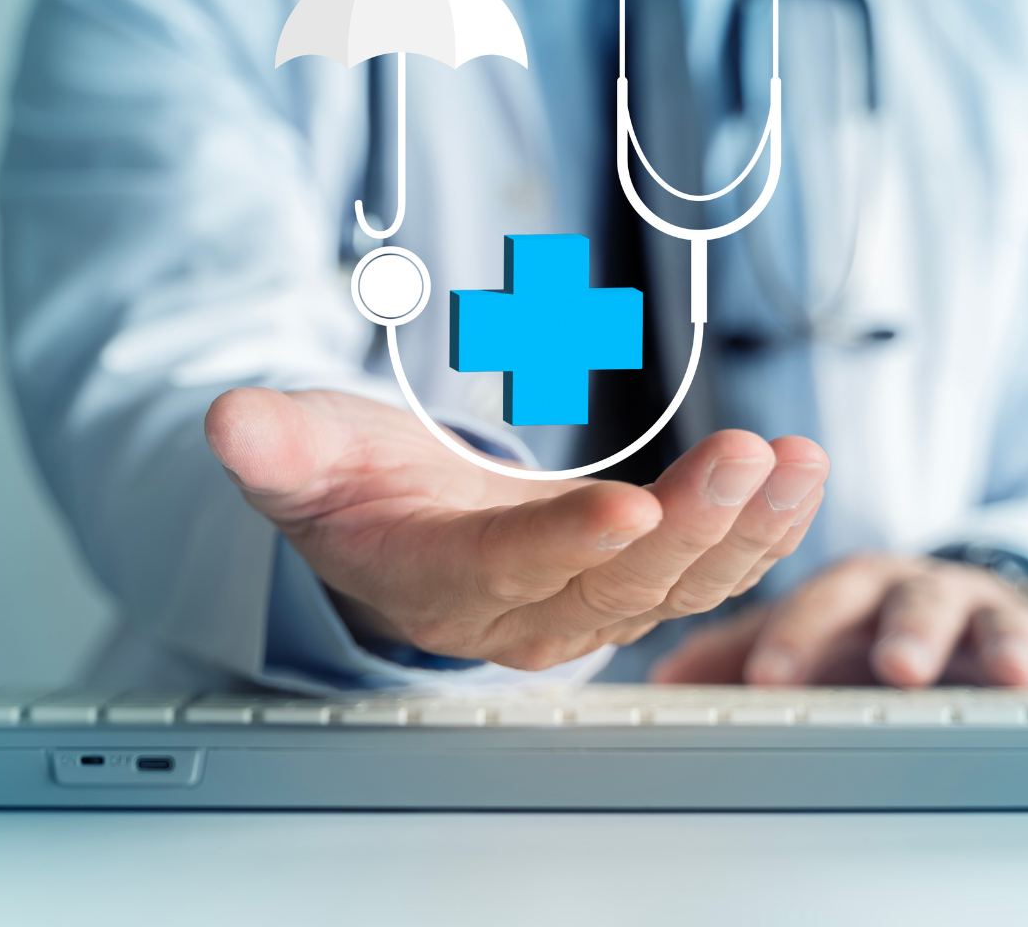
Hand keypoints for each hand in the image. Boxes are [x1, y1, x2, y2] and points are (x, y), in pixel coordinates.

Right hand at [204, 388, 828, 670]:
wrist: (396, 530)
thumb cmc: (356, 489)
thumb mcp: (303, 457)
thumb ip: (276, 445)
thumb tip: (227, 419)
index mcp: (440, 582)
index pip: (507, 571)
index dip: (565, 546)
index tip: (625, 512)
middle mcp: (525, 610)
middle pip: (617, 584)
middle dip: (690, 525)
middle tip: (747, 458)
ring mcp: (588, 600)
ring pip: (679, 584)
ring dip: (746, 528)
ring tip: (798, 464)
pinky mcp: (635, 575)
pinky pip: (707, 564)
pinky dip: (758, 525)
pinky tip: (800, 473)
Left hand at [650, 554, 1027, 687]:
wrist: (957, 603)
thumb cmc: (867, 624)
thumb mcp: (808, 634)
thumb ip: (739, 655)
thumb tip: (660, 687)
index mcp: (852, 586)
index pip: (819, 599)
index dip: (796, 634)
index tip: (771, 679)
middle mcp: (919, 587)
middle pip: (910, 601)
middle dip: (906, 632)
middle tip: (898, 669)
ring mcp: (988, 608)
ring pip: (995, 615)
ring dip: (1004, 640)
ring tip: (1013, 672)